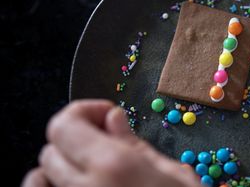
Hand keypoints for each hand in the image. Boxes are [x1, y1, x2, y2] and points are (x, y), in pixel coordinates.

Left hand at [22, 100, 200, 186]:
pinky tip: (78, 186)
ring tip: (86, 168)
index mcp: (113, 166)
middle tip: (104, 140)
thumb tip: (112, 119)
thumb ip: (133, 144)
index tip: (105, 116)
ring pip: (35, 179)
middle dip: (75, 136)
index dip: (82, 111)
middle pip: (51, 149)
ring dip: (57, 167)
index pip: (64, 125)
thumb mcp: (172, 173)